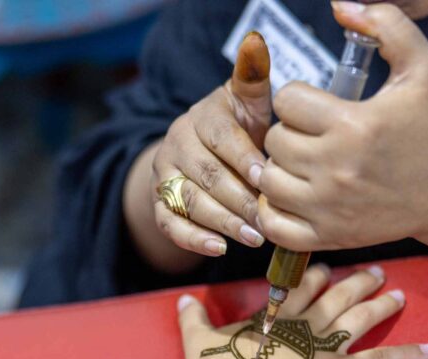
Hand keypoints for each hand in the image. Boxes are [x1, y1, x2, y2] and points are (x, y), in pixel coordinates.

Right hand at [148, 31, 272, 256]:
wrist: (201, 154)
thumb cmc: (239, 128)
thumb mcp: (248, 103)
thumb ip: (253, 80)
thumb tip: (256, 43)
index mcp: (201, 117)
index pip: (220, 138)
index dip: (244, 159)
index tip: (269, 178)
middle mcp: (176, 143)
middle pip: (206, 175)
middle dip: (240, 199)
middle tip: (268, 219)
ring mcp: (164, 175)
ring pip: (190, 202)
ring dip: (223, 222)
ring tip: (254, 237)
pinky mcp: (158, 203)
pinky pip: (170, 224)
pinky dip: (194, 239)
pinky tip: (219, 248)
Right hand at [177, 263, 427, 358]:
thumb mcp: (197, 338)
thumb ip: (194, 317)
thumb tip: (183, 301)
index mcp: (274, 314)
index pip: (302, 285)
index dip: (317, 274)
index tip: (329, 265)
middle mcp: (305, 322)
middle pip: (338, 294)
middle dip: (358, 281)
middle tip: (377, 270)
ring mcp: (326, 345)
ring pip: (361, 318)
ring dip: (382, 304)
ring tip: (399, 293)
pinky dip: (407, 356)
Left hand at [255, 2, 427, 251]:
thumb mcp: (423, 66)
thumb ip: (385, 25)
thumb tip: (342, 6)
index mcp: (354, 124)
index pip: (287, 102)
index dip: (297, 98)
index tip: (315, 106)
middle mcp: (336, 168)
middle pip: (274, 141)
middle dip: (288, 132)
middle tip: (311, 135)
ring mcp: (329, 206)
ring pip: (268, 181)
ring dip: (278, 169)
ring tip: (302, 163)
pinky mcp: (328, 235)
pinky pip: (274, 225)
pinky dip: (273, 211)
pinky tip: (292, 195)